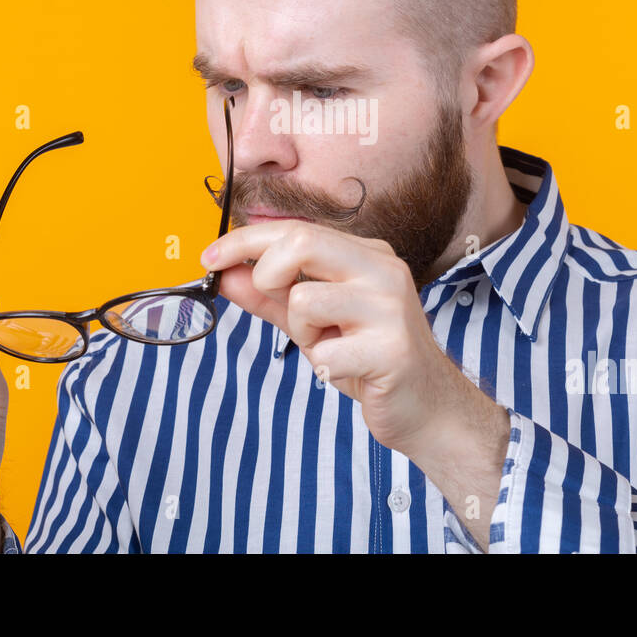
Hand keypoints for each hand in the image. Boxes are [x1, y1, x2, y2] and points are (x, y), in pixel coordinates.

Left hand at [199, 221, 491, 465]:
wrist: (427, 407)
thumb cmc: (369, 358)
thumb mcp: (313, 322)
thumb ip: (269, 296)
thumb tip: (224, 274)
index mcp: (366, 254)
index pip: (295, 229)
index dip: (245, 241)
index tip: (209, 258)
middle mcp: (383, 269)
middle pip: (302, 242)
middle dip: (267, 274)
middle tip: (274, 302)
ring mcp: (390, 307)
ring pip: (306, 300)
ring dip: (302, 333)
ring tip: (330, 346)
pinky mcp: (392, 349)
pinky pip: (325, 352)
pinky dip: (324, 366)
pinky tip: (349, 369)